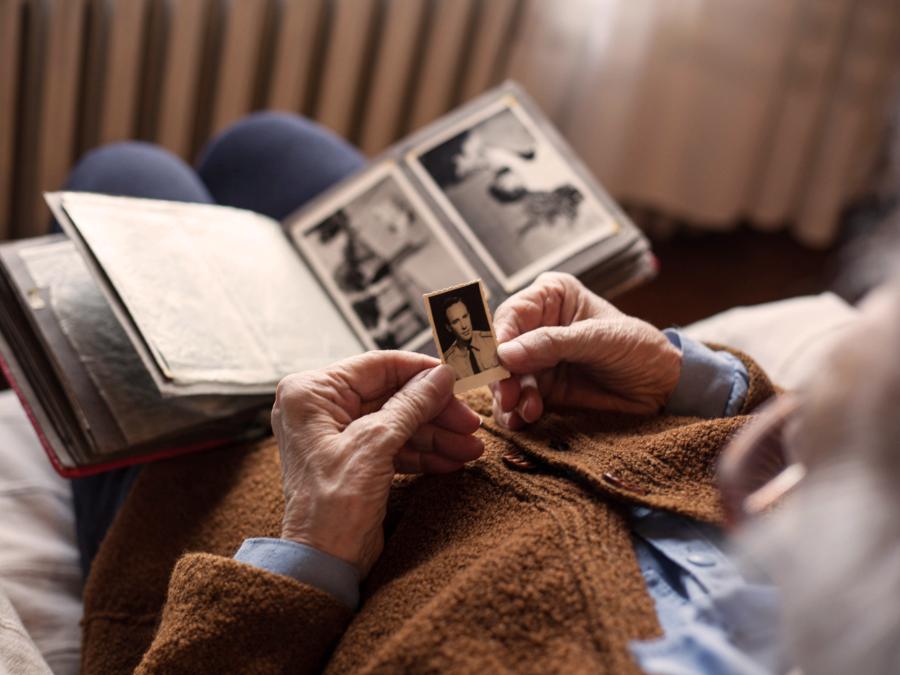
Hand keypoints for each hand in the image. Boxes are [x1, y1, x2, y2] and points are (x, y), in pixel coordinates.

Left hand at [272, 352, 482, 575]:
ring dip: (435, 435)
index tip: (456, 379)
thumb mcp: (375, 445)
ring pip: (397, 422)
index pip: (377, 366)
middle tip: (470, 424)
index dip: (421, 372)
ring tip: (470, 448)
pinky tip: (450, 462)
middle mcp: (319, 408)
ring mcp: (336, 435)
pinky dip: (422, 453)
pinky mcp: (352, 460)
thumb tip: (441, 376)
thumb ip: (411, 404)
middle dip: (434, 412)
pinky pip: (393, 445)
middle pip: (391, 395)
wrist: (323, 565)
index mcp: (311, 393)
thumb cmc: (331, 506)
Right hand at [491, 272, 680, 428]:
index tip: (498, 363)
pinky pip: (516, 401)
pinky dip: (515, 412)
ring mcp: (537, 359)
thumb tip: (505, 353)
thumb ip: (552, 344)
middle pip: (500, 349)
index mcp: (551, 297)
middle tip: (509, 396)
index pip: (511, 315)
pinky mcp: (542, 389)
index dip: (498, 339)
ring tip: (527, 411)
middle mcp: (537, 326)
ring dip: (509, 397)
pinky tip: (524, 420)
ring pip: (505, 378)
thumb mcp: (599, 340)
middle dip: (501, 375)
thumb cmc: (639, 348)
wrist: (664, 387)